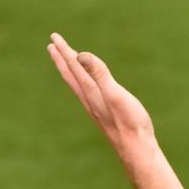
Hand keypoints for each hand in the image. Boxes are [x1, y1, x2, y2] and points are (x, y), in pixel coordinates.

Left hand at [48, 33, 153, 154]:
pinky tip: (88, 88)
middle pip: (71, 75)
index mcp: (91, 91)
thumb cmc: (130, 122)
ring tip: (66, 63)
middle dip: (62, 59)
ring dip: (70, 71)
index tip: (54, 38)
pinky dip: (82, 84)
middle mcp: (89, 99)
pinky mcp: (104, 116)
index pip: (74, 66)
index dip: (65, 51)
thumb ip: (99, 74)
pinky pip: (87, 94)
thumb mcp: (115, 94)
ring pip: (77, 85)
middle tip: (52, 46)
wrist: (136, 150)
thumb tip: (80, 55)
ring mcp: (96, 109)